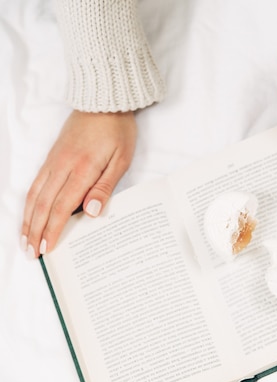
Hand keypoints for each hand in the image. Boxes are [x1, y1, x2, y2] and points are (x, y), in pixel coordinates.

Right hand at [21, 110, 136, 257]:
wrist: (103, 101)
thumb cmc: (117, 131)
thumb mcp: (121, 159)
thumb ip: (105, 186)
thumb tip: (92, 212)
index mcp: (82, 169)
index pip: (62, 206)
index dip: (53, 229)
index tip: (47, 249)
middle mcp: (61, 167)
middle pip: (43, 205)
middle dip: (35, 232)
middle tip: (31, 254)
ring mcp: (53, 162)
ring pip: (34, 196)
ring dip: (27, 220)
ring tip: (24, 241)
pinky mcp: (50, 157)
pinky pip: (35, 184)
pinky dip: (29, 204)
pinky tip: (28, 215)